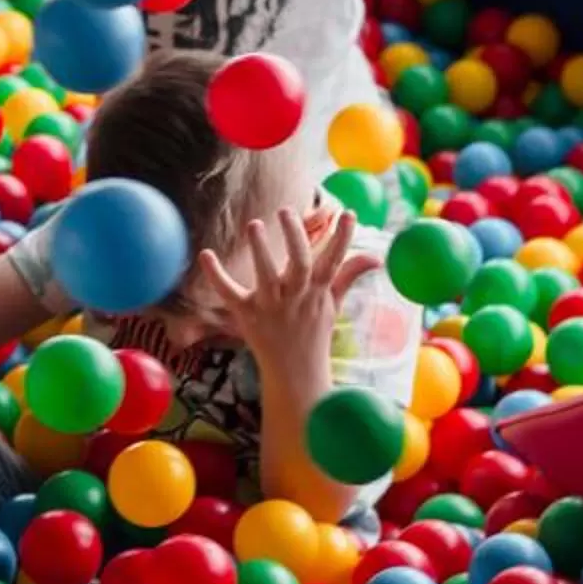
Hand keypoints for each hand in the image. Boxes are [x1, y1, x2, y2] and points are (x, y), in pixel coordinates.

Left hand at [194, 206, 379, 367]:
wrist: (296, 372)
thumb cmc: (313, 331)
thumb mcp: (333, 303)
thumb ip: (348, 275)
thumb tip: (377, 256)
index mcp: (317, 291)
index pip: (334, 261)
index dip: (343, 238)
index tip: (347, 213)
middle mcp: (295, 296)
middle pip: (298, 264)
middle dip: (294, 237)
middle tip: (286, 211)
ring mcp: (270, 306)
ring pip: (267, 276)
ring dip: (261, 250)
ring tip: (255, 224)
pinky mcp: (246, 314)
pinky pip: (229, 293)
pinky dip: (217, 275)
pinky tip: (205, 254)